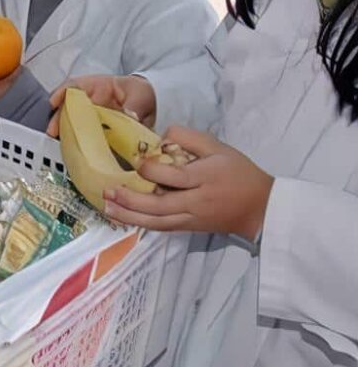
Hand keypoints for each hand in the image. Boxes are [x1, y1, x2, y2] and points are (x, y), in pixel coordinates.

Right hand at [45, 75, 156, 137]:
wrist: (153, 104)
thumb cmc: (143, 93)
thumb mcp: (140, 95)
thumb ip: (135, 106)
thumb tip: (131, 115)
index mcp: (98, 86)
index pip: (75, 86)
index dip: (61, 93)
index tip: (53, 103)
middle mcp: (90, 101)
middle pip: (69, 106)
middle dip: (58, 118)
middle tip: (52, 131)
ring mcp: (93, 115)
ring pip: (73, 122)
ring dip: (65, 132)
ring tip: (61, 144)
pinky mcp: (98, 130)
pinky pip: (85, 135)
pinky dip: (79, 142)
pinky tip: (76, 151)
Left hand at [102, 126, 273, 240]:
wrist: (261, 208)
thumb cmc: (238, 173)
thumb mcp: (219, 148)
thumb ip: (189, 138)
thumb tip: (161, 138)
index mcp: (206, 178)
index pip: (175, 177)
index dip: (152, 170)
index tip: (137, 162)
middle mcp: (197, 202)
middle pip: (161, 205)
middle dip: (131, 200)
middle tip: (108, 190)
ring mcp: (192, 219)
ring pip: (158, 222)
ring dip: (130, 216)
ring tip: (107, 207)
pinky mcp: (190, 228)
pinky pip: (163, 228)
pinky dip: (141, 223)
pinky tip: (124, 217)